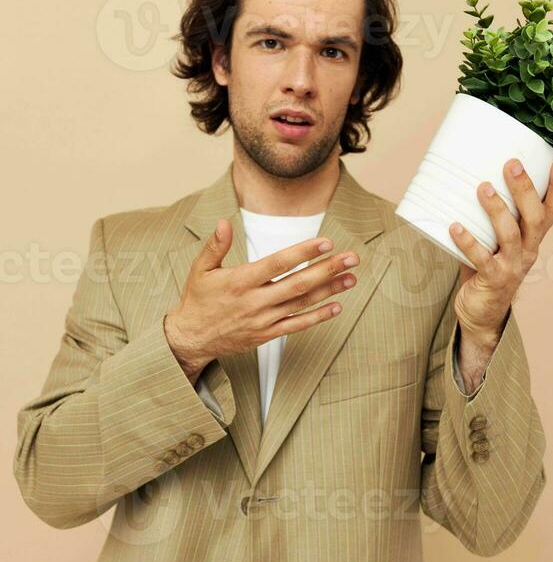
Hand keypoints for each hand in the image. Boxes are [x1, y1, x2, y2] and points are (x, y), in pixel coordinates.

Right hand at [164, 218, 359, 380]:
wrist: (191, 338)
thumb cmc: (198, 300)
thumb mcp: (201, 269)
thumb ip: (216, 246)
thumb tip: (224, 222)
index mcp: (240, 281)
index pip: (278, 263)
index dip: (303, 252)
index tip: (326, 243)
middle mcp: (255, 300)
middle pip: (298, 283)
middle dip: (328, 269)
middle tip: (351, 258)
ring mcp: (263, 319)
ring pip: (302, 303)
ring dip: (329, 290)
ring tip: (351, 278)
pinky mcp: (266, 334)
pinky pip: (296, 325)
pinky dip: (317, 317)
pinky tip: (336, 306)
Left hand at [448, 156, 552, 343]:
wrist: (482, 313)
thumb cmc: (488, 267)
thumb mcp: (497, 238)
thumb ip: (490, 213)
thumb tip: (467, 171)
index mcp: (534, 237)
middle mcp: (529, 251)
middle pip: (534, 217)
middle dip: (525, 189)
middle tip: (512, 164)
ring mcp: (512, 267)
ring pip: (510, 235)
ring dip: (497, 210)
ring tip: (482, 188)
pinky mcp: (493, 280)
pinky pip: (482, 259)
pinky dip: (468, 242)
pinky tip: (454, 227)